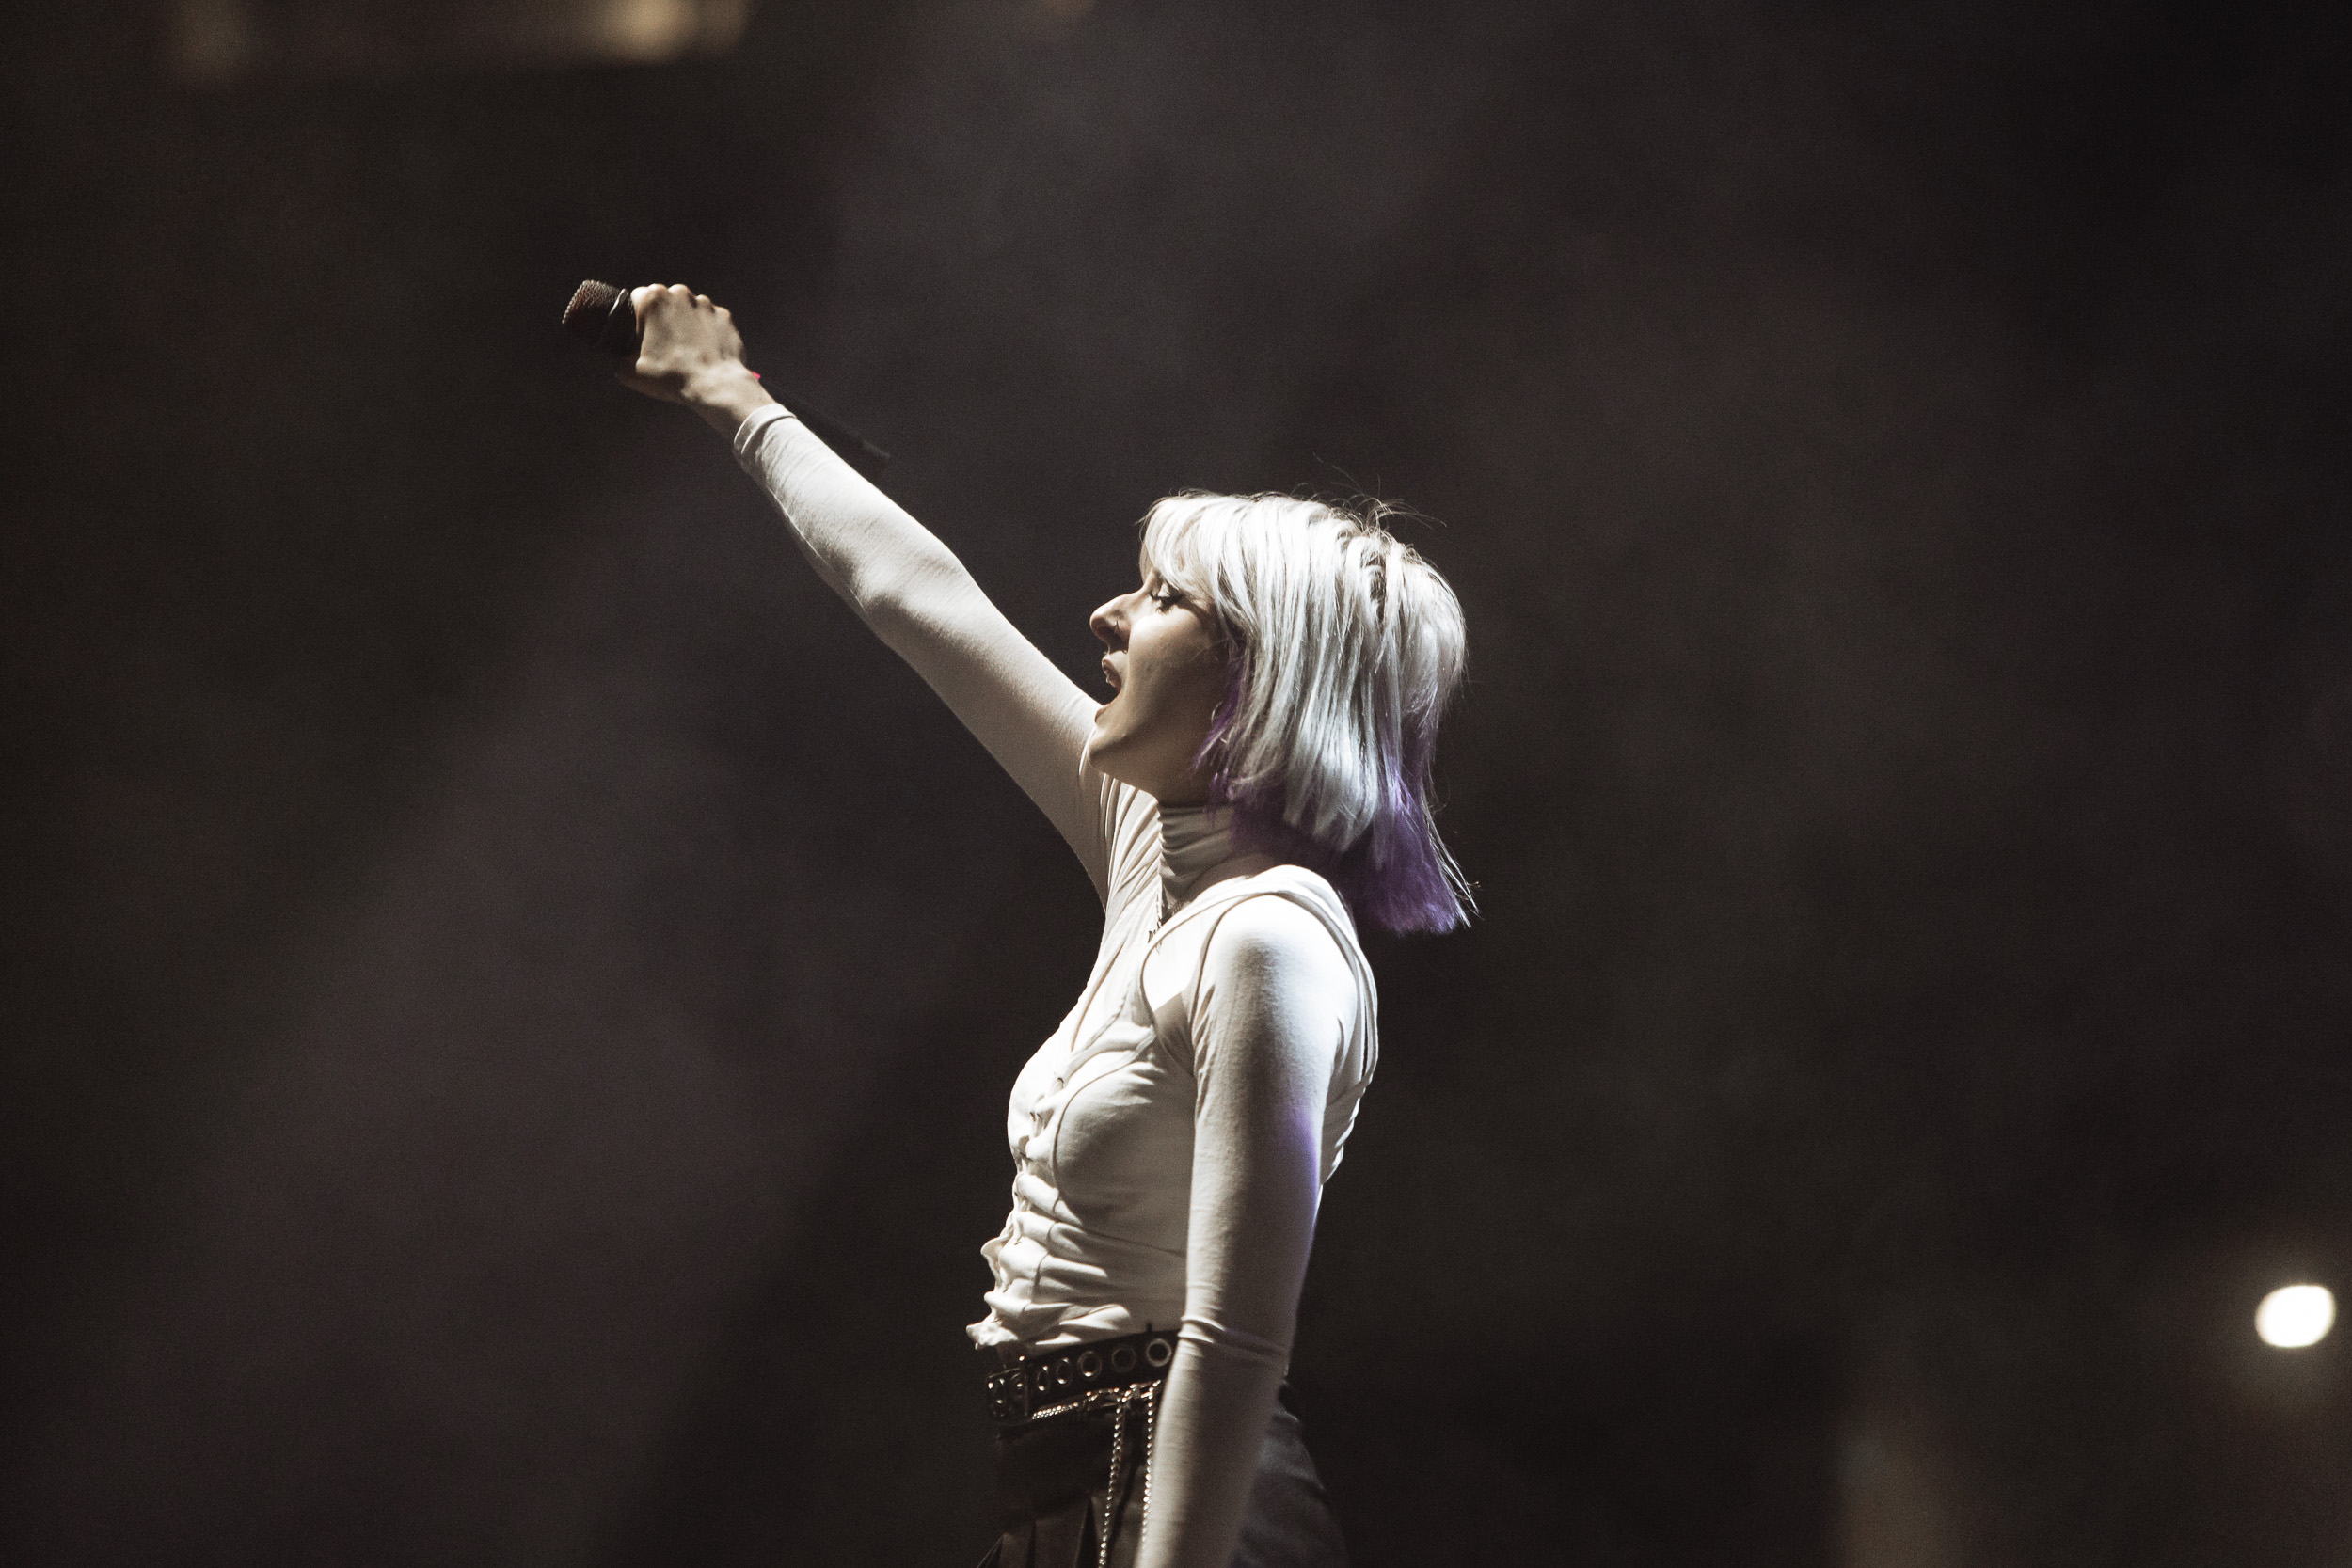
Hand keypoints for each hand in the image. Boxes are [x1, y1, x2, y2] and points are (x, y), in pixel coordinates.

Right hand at [615, 283, 754, 404]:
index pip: (636, 298)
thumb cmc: (670, 377)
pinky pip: (710, 321)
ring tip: (685, 351)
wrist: (715, 386)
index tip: (640, 333)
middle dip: (661, 317)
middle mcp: (679, 293)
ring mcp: (705, 303)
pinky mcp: (724, 316)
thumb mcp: (630, 371)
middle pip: (663, 301)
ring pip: (688, 309)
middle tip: (662, 344)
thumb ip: (619, 358)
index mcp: (652, 299)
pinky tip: (703, 352)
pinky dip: (706, 332)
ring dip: (684, 323)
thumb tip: (620, 358)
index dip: (636, 316)